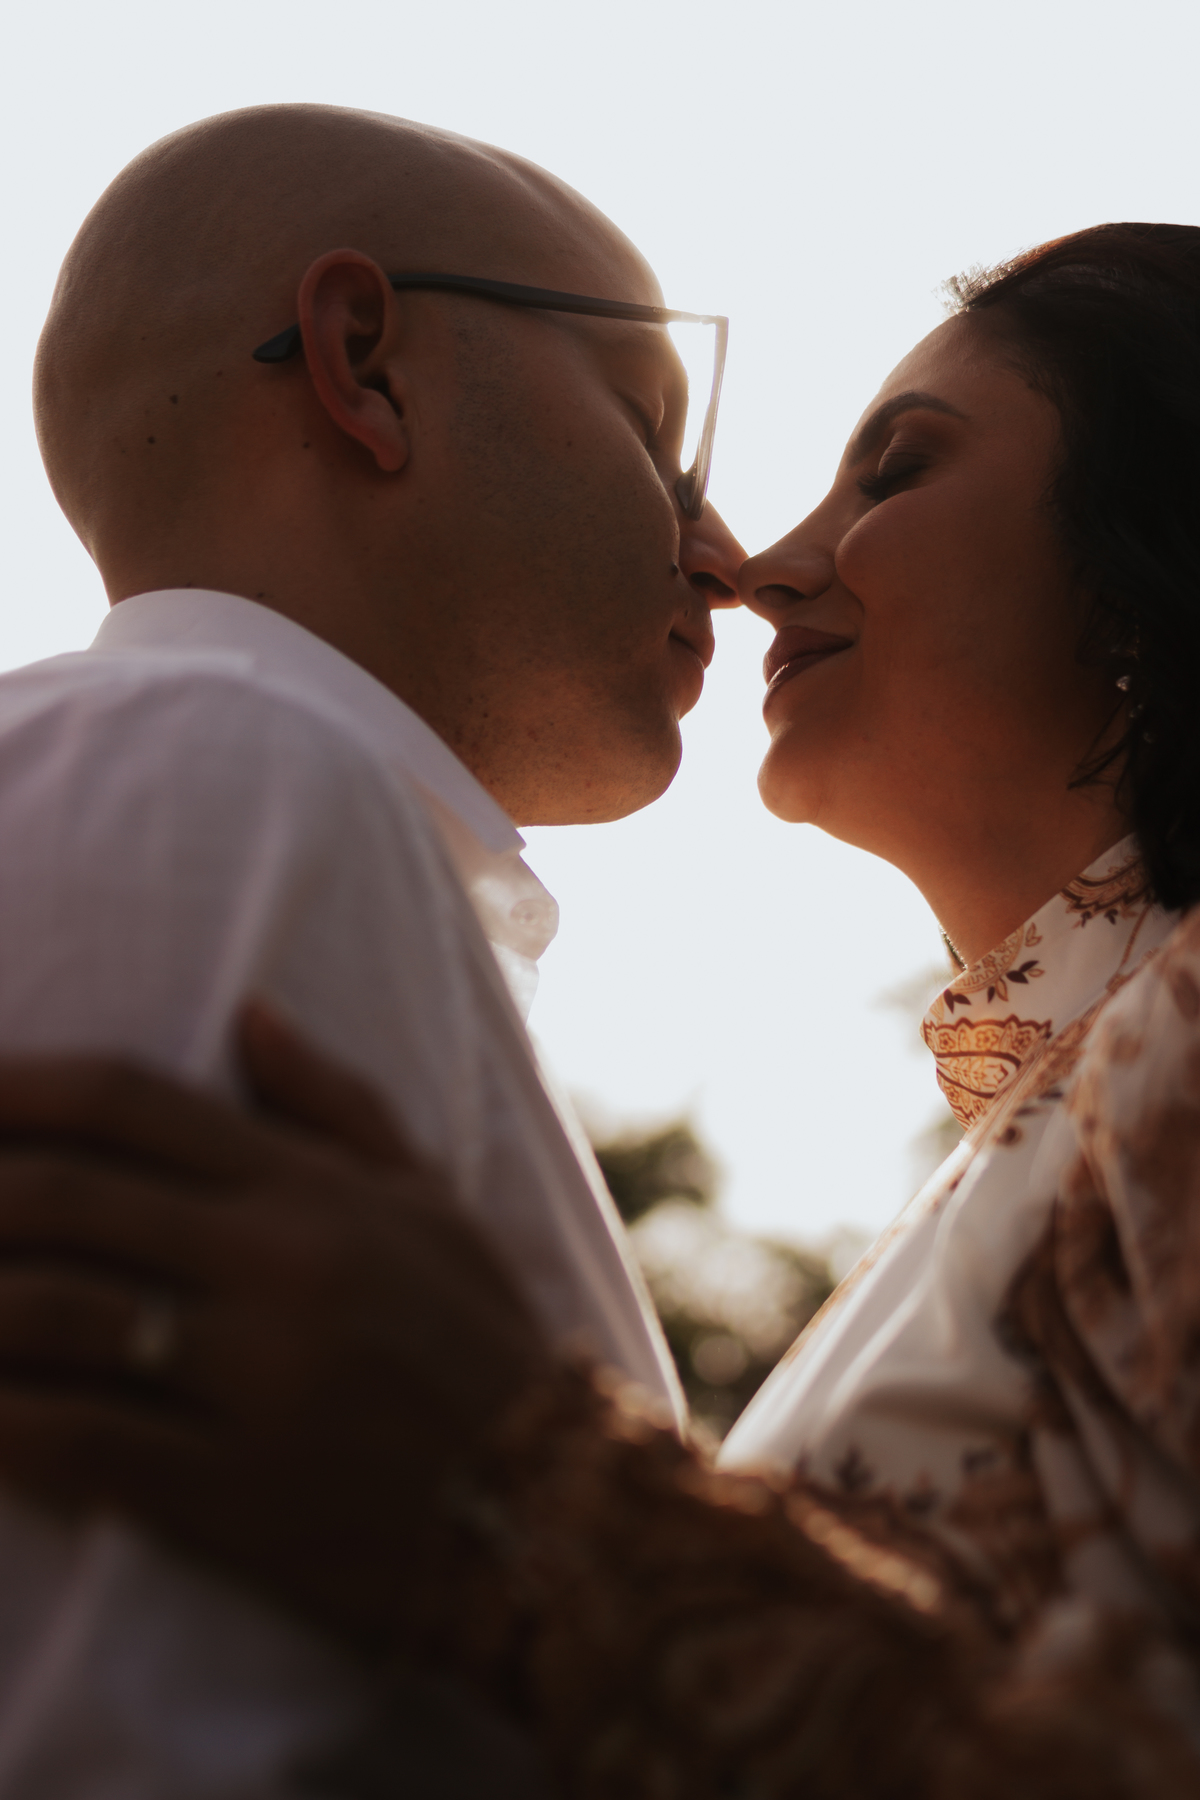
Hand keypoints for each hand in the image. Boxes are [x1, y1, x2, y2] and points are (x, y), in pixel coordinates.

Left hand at [0, 1002, 551, 1648]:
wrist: (548, 1512)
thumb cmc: (475, 1337)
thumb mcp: (429, 1200)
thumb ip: (334, 1103)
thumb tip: (248, 1011)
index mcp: (312, 1189)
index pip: (130, 1102)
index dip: (18, 1087)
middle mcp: (278, 1266)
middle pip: (65, 1197)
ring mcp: (253, 1379)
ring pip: (51, 1315)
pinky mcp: (233, 1494)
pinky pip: (76, 1442)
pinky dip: (0, 1421)